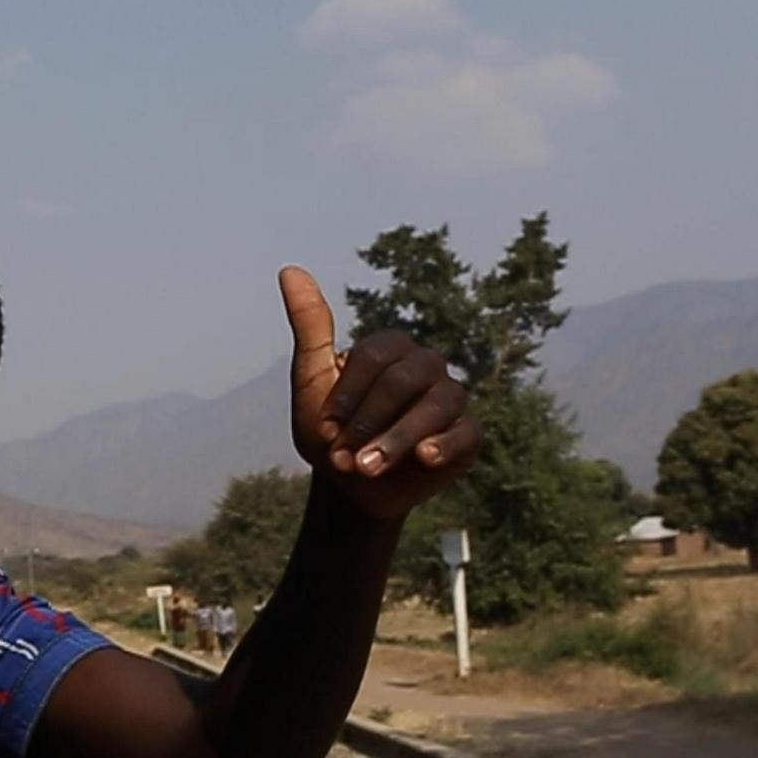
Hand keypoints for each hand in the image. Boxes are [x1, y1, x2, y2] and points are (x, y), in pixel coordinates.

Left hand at [281, 266, 479, 519]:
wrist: (349, 489)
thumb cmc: (329, 433)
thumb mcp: (311, 382)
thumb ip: (309, 328)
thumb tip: (289, 269)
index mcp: (390, 348)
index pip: (376, 357)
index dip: (348, 395)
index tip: (323, 430)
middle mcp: (426, 366)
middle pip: (407, 379)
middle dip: (370, 421)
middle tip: (342, 458)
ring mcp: (450, 398)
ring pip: (438, 405)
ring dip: (399, 439)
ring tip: (367, 468)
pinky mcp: (467, 434)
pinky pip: (466, 432)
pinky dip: (445, 445)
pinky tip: (425, 458)